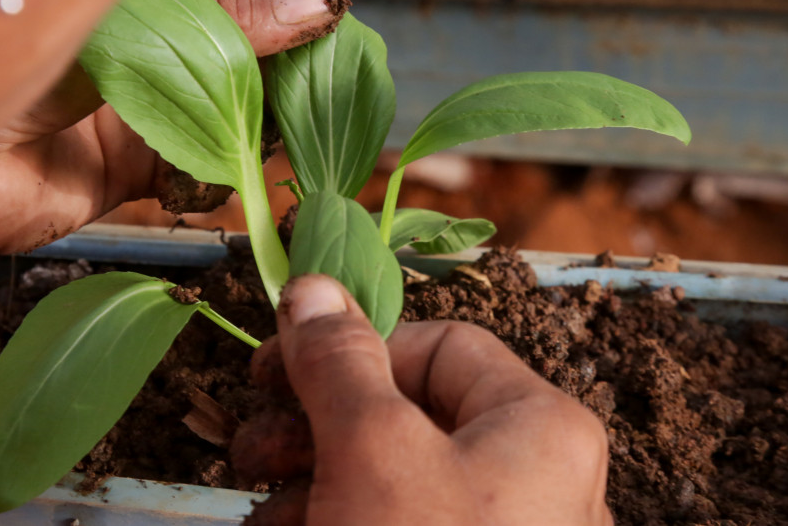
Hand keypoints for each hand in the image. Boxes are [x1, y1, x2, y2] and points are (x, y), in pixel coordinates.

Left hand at [0, 0, 346, 257]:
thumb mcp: (118, 21)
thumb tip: (315, 3)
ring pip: (229, 107)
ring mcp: (141, 102)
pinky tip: (242, 174)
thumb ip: (215, 18)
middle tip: (321, 87)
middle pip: (238, 42)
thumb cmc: (3, 57)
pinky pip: (202, 165)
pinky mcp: (135, 166)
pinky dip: (226, 173)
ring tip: (287, 133)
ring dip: (260, 123)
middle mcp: (143, 39)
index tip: (322, 21)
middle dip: (279, 65)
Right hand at [236, 275, 612, 524]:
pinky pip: (404, 525)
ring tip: (256, 504)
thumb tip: (312, 286)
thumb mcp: (373, 452)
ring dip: (314, 481)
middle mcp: (537, 479)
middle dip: (316, 425)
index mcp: (538, 426)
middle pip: (410, 415)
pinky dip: (343, 519)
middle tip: (249, 446)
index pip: (441, 345)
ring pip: (398, 479)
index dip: (352, 350)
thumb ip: (339, 364)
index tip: (276, 373)